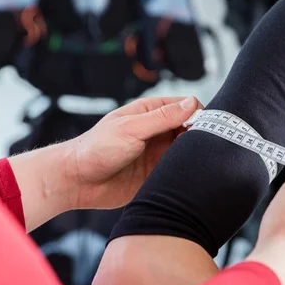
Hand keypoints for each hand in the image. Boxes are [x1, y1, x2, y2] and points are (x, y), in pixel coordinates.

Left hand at [67, 96, 202, 209]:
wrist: (78, 182)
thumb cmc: (96, 148)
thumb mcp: (132, 128)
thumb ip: (162, 117)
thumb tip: (192, 103)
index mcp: (150, 113)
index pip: (186, 107)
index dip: (199, 115)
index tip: (206, 128)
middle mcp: (157, 132)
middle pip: (190, 129)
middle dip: (201, 136)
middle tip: (205, 147)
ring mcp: (158, 153)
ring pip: (187, 151)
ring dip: (194, 155)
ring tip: (197, 162)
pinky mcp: (157, 174)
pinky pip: (178, 171)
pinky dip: (186, 172)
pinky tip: (191, 176)